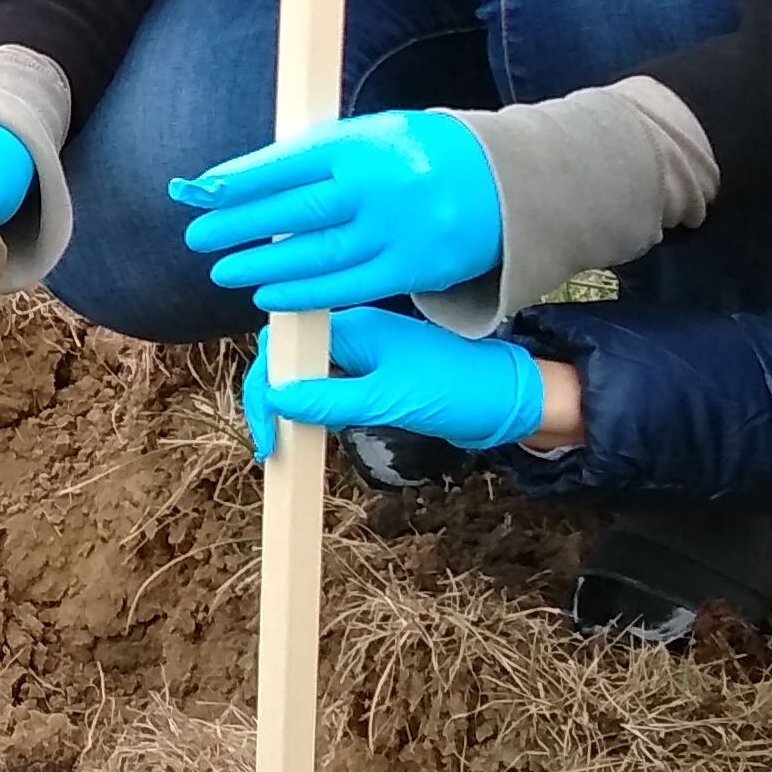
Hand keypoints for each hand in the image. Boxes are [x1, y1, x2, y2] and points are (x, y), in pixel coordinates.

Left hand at [173, 111, 501, 311]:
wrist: (500, 182)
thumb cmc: (415, 155)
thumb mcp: (369, 136)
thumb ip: (310, 156)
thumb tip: (235, 179)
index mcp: (363, 143)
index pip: (288, 163)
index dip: (240, 180)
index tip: (200, 192)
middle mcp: (379, 186)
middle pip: (297, 210)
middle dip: (240, 225)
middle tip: (199, 236)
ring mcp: (397, 230)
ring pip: (317, 254)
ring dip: (264, 264)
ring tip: (224, 269)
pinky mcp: (412, 268)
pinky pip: (347, 286)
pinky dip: (304, 292)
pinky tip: (269, 293)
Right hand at [240, 308, 549, 462]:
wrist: (507, 400)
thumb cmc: (456, 392)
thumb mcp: (389, 400)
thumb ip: (330, 399)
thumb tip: (276, 398)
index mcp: (353, 326)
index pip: (283, 347)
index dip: (264, 388)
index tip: (266, 434)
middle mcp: (352, 333)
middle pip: (288, 359)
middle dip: (270, 399)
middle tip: (270, 445)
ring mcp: (362, 354)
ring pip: (305, 374)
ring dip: (288, 406)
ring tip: (282, 442)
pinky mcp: (373, 374)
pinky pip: (328, 386)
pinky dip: (312, 408)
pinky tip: (308, 431)